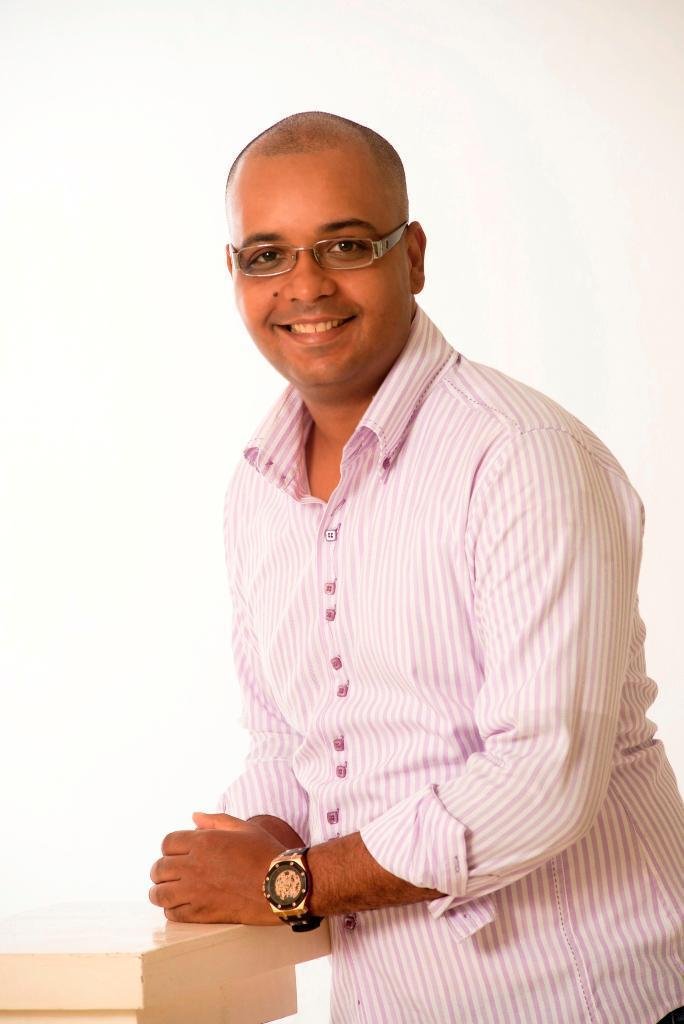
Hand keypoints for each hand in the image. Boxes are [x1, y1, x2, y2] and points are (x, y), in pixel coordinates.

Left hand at [148, 812, 283, 924]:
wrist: (281, 884)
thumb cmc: (265, 853)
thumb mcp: (243, 827)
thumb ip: (215, 820)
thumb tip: (194, 817)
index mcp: (202, 842)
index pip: (167, 843)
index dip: (171, 847)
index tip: (179, 853)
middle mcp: (193, 866)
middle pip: (159, 868)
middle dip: (163, 869)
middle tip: (172, 873)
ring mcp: (195, 891)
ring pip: (159, 893)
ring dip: (161, 891)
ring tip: (169, 891)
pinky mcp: (201, 913)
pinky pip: (172, 913)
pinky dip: (172, 909)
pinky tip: (180, 905)